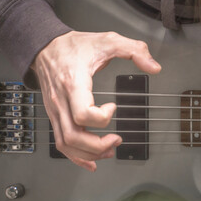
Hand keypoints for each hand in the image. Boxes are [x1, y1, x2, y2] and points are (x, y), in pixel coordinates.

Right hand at [31, 31, 160, 171]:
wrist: (45, 46)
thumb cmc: (74, 46)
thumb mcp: (108, 40)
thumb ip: (134, 50)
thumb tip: (154, 67)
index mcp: (73, 83)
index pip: (83, 113)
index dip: (103, 117)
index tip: (113, 106)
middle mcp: (61, 100)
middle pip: (74, 136)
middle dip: (98, 146)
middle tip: (116, 140)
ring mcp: (55, 110)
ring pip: (65, 143)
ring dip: (88, 153)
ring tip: (108, 151)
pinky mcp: (55, 114)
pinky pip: (60, 141)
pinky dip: (75, 155)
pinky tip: (90, 160)